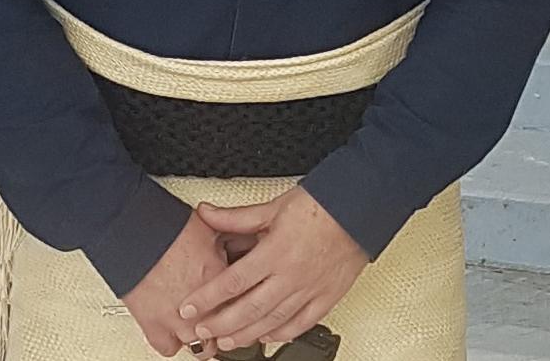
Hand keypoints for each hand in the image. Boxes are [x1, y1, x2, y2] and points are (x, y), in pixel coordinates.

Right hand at [123, 212, 234, 356]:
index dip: (244, 304)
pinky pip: (169, 348)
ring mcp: (180, 320)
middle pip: (226, 328)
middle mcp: (205, 305)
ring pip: (201, 343)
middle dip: (225, 322)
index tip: (241, 302)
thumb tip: (238, 238)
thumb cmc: (167, 225)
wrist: (132, 232)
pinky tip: (172, 329)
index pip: (246, 304)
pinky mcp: (155, 327)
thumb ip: (228, 241)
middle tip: (220, 313)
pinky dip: (171, 341)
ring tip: (197, 321)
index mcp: (223, 280)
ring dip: (200, 333)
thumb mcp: (209, 227)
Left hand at [179, 188, 370, 353]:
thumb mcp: (273, 208)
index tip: (189, 308)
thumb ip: (236, 217)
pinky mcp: (326, 297)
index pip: (232, 283)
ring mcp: (309, 290)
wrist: (359, 210)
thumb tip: (206, 213)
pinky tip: (267, 338)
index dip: (207, 299)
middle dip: (220, 325)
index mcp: (275, 253)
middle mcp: (291, 276)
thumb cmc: (321, 206)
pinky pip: (301, 324)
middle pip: (248, 309)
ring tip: (227, 342)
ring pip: (272, 322)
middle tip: (201, 333)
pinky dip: (282, 335)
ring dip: (246, 335)